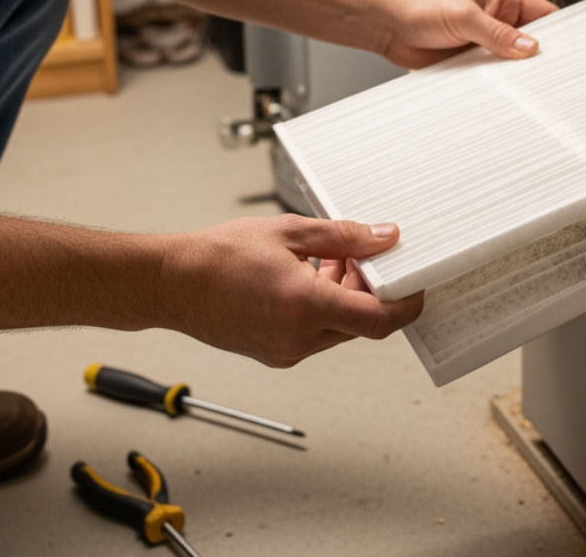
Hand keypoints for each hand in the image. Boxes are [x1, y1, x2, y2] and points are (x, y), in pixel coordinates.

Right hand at [159, 215, 422, 367]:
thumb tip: (383, 238)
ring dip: (344, 297)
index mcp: (304, 306)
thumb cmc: (217, 256)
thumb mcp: (288, 231)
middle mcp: (298, 338)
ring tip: (323, 261)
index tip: (414, 283)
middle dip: (369, 289)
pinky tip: (304, 278)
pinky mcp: (275, 354)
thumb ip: (343, 236)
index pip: (379, 319)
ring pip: (339, 329)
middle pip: (362, 324)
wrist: (171, 283)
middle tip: (356, 255)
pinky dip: (322, 308)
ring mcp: (285, 351)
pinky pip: (316, 335)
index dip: (407, 303)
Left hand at [378, 0, 557, 69]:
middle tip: (546, 73)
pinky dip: (495, 84)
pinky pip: (490, 77)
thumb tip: (528, 47)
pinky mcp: (468, 63)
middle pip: (529, 43)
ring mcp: (483, 44)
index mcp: (502, 0)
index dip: (559, 30)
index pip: (543, 14)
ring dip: (513, 73)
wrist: (387, 23)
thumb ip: (498, 33)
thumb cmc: (418, 4)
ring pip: (510, 63)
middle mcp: (495, 22)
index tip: (570, 48)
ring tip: (522, 84)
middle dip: (537, 57)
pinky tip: (499, 90)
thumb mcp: (465, 16)